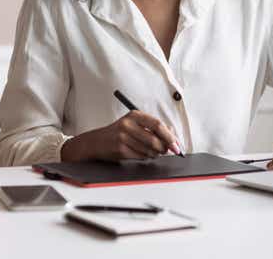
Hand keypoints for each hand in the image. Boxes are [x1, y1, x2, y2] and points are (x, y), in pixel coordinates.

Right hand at [61, 111, 181, 161]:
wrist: (95, 142)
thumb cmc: (118, 132)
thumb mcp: (134, 123)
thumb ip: (152, 127)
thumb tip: (172, 135)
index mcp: (134, 115)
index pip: (157, 124)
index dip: (169, 135)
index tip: (176, 144)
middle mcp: (128, 124)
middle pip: (155, 139)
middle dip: (165, 147)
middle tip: (168, 150)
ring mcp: (123, 137)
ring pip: (149, 149)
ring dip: (156, 154)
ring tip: (154, 152)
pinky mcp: (120, 149)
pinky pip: (141, 156)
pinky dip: (146, 157)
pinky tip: (143, 154)